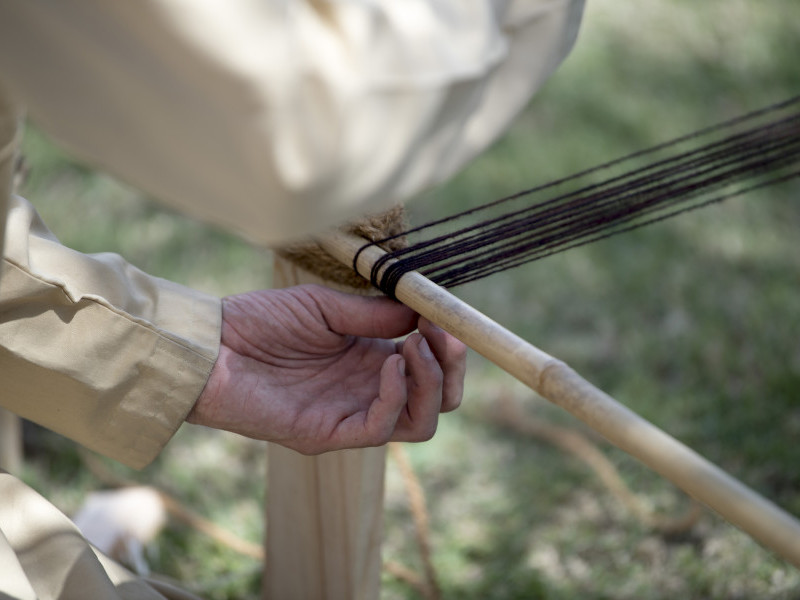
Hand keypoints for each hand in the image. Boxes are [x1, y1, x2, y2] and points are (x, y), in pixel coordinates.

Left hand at [187, 284, 465, 453]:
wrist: (210, 344)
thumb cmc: (259, 321)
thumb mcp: (325, 307)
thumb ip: (374, 314)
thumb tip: (424, 310)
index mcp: (370, 361)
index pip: (430, 369)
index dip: (448, 347)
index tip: (444, 317)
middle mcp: (367, 392)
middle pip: (436, 401)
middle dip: (452, 370)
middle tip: (441, 336)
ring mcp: (350, 415)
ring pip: (419, 422)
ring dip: (430, 383)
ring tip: (413, 346)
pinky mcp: (328, 434)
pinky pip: (380, 428)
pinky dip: (396, 396)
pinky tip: (390, 362)